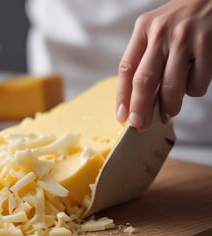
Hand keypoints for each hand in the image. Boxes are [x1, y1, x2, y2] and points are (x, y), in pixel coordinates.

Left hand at [116, 0, 211, 128]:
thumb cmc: (180, 21)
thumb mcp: (156, 30)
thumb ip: (145, 59)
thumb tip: (137, 100)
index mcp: (143, 29)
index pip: (126, 69)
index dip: (122, 96)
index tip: (122, 116)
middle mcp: (161, 33)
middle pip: (144, 81)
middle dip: (141, 109)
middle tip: (141, 125)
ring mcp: (185, 39)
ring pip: (172, 87)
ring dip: (169, 107)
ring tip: (169, 111)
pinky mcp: (207, 45)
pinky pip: (197, 83)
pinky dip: (194, 91)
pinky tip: (193, 82)